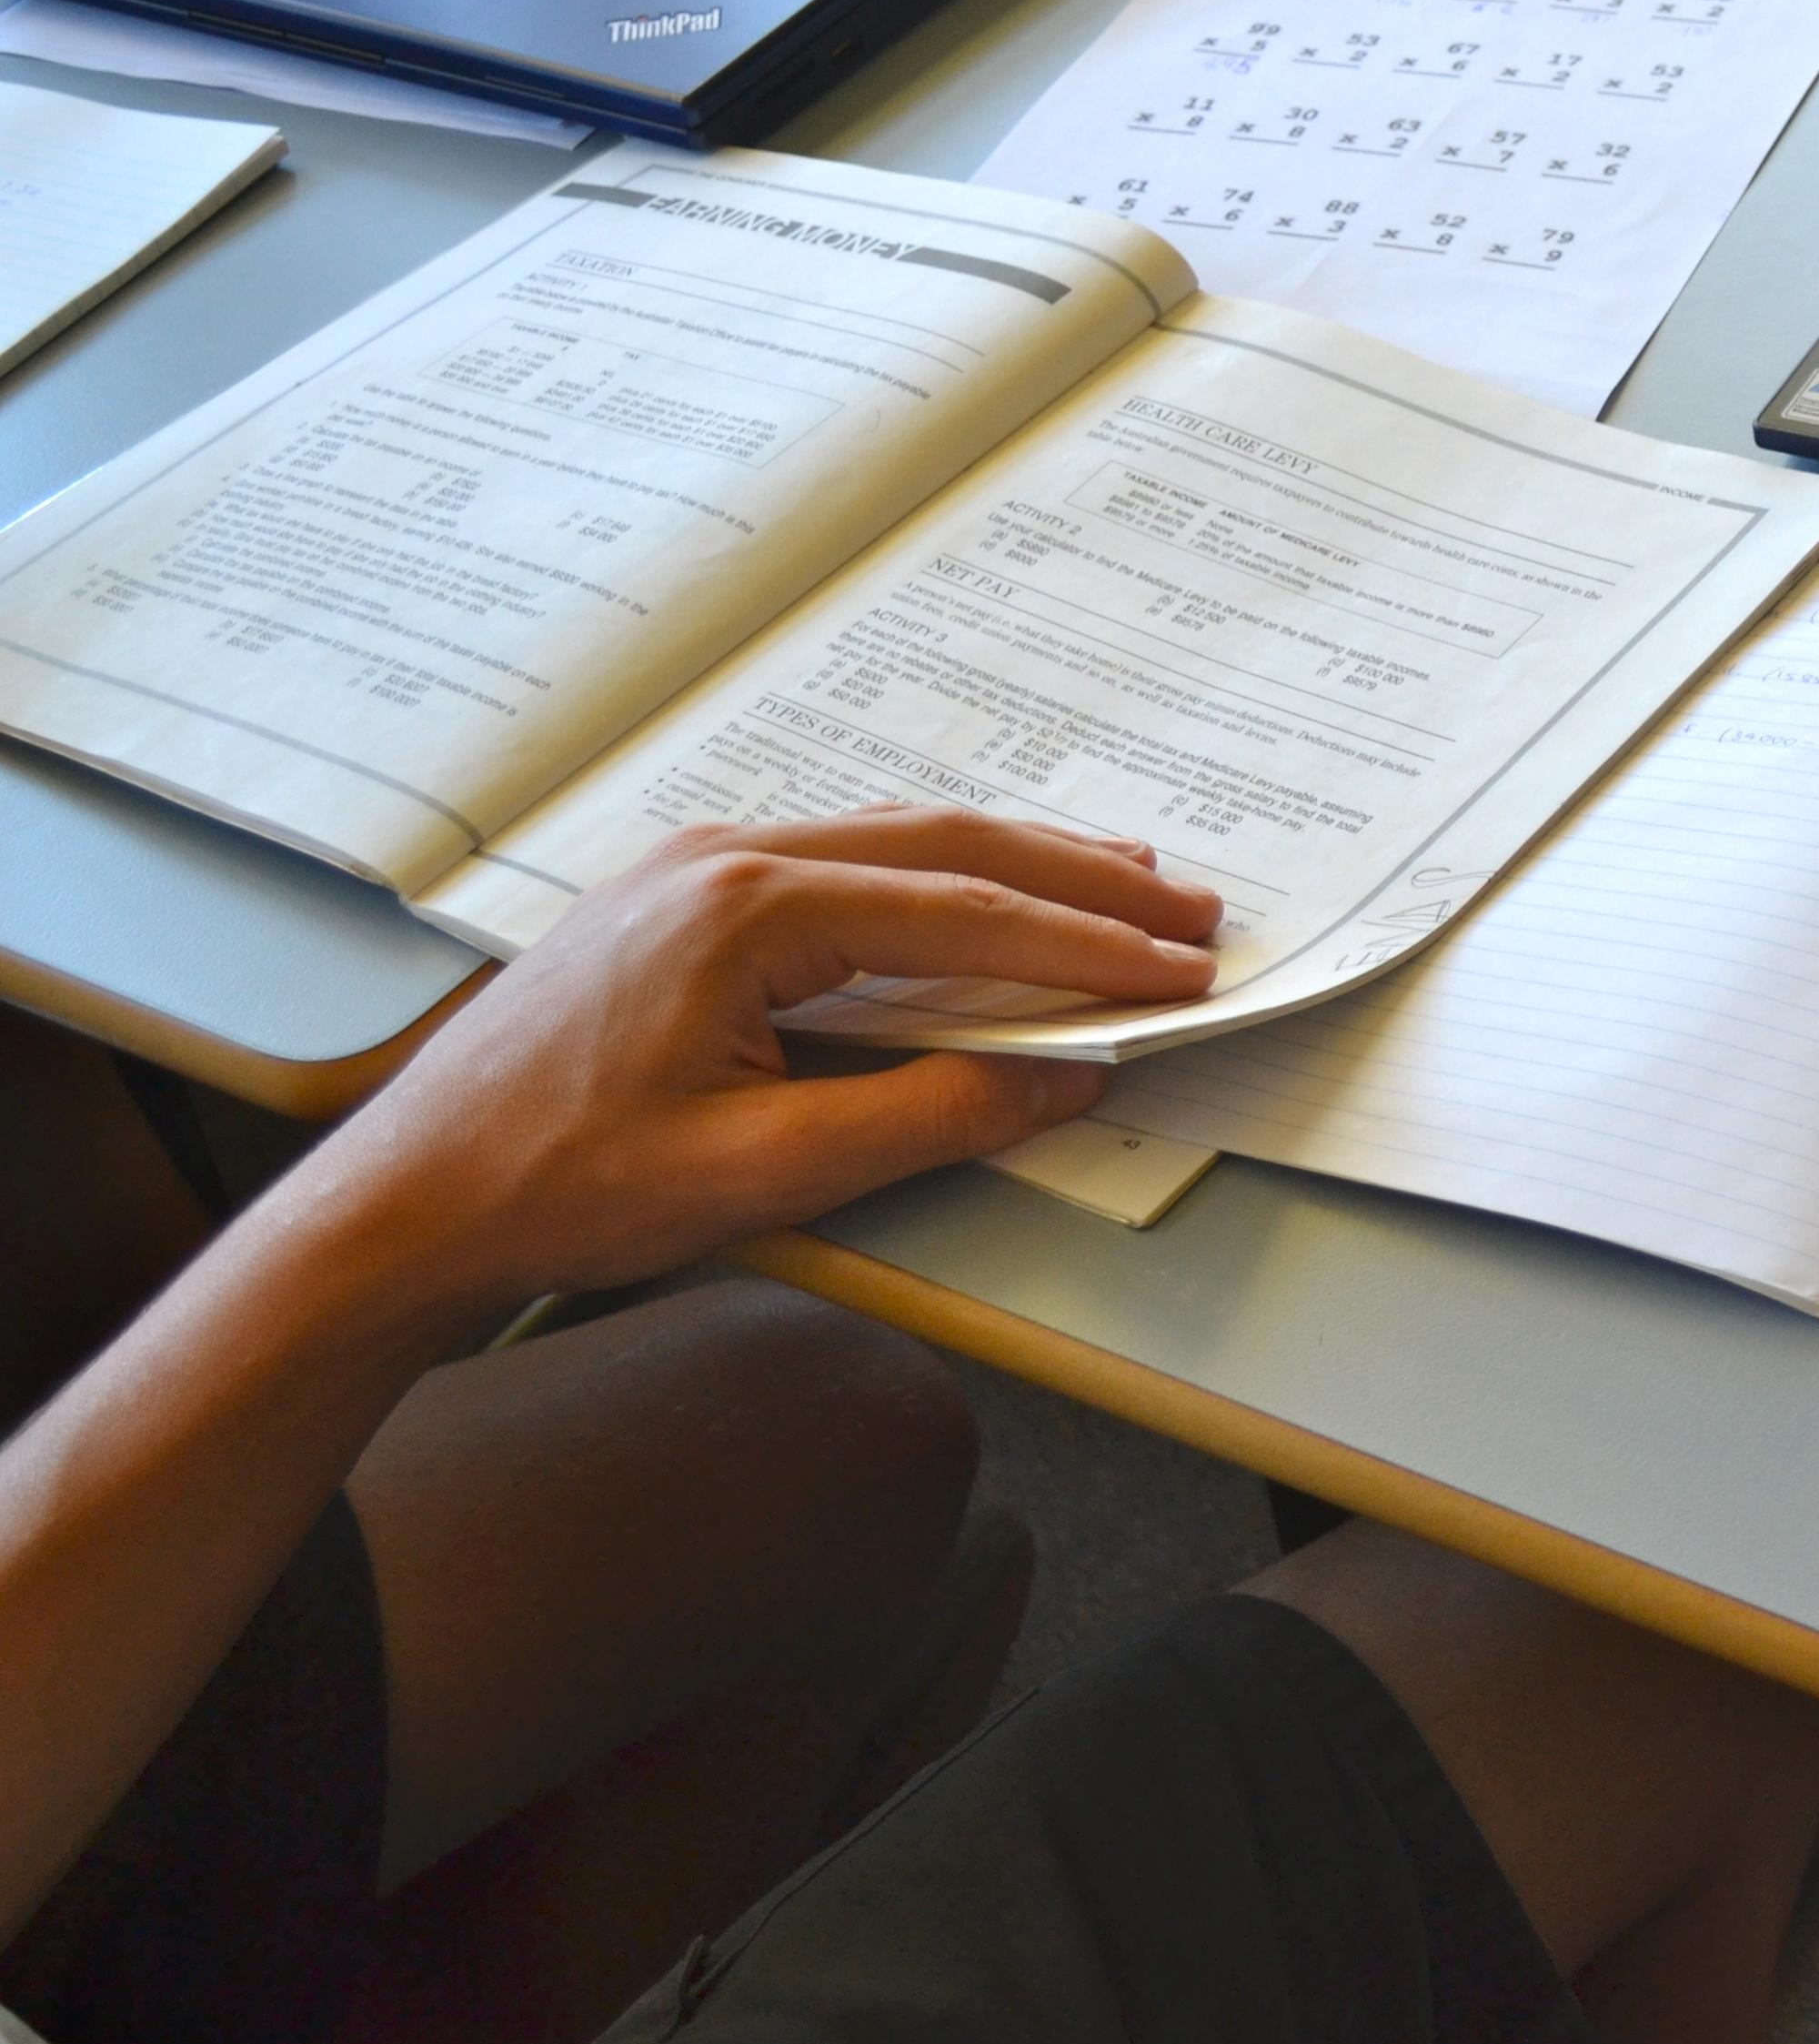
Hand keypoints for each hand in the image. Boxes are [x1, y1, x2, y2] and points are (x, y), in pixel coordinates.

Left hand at [289, 809, 1222, 1314]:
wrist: (404, 1202)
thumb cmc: (557, 1189)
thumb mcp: (763, 1171)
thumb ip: (929, 1115)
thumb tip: (1064, 1079)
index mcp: (748, 907)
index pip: (966, 912)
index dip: (1089, 945)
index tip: (1182, 971)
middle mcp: (726, 857)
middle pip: (948, 846)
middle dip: (1083, 880)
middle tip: (1190, 912)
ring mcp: (698, 869)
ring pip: (899, 842)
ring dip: (1020, 867)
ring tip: (1126, 885)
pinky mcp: (682, 901)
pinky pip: (846, 864)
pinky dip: (942, 880)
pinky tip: (986, 899)